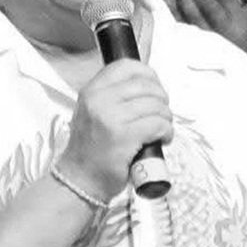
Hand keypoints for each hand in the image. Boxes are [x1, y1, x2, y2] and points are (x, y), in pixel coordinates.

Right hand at [58, 60, 173, 199]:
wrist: (80, 180)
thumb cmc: (90, 150)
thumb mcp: (91, 112)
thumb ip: (111, 95)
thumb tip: (145, 86)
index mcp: (92, 91)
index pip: (126, 66)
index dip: (148, 74)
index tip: (155, 87)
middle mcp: (99, 100)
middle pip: (146, 86)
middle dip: (161, 99)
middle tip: (161, 113)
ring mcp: (112, 118)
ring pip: (156, 106)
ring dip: (166, 118)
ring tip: (161, 129)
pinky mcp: (125, 137)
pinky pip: (158, 124)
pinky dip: (166, 132)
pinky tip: (162, 139)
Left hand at [169, 0, 246, 47]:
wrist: (241, 78)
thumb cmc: (239, 46)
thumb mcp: (241, 28)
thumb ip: (227, 11)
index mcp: (241, 22)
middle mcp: (227, 32)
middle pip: (207, 4)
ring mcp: (211, 43)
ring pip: (192, 17)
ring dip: (185, 6)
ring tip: (184, 1)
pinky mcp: (198, 52)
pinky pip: (185, 32)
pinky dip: (180, 22)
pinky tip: (179, 17)